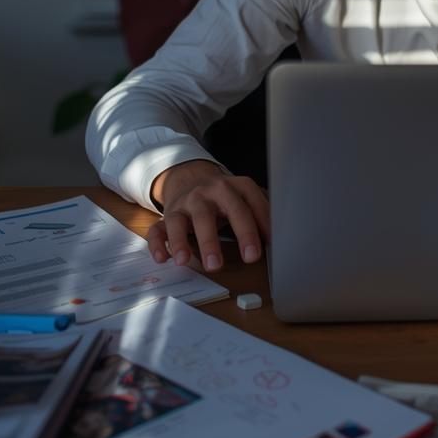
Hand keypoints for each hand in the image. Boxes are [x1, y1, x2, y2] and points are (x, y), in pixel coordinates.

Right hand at [148, 160, 268, 270]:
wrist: (190, 177)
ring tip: (186, 261)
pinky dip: (158, 244)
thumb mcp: (243, 198)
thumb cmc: (223, 196)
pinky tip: (163, 258)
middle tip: (245, 259)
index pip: (248, 203)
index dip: (258, 224)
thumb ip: (260, 215)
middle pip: (216, 212)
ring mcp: (186, 203)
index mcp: (232, 187)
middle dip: (227, 236)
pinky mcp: (168, 214)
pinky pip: (158, 228)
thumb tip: (280, 239)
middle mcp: (208, 192)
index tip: (268, 246)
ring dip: (183, 241)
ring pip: (182, 221)